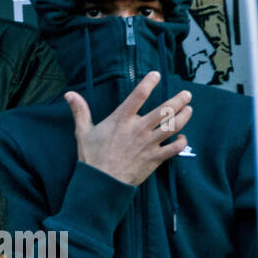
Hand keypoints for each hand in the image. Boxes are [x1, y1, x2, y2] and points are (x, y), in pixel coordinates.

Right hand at [66, 71, 191, 187]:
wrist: (102, 182)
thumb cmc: (92, 156)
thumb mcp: (83, 131)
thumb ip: (80, 111)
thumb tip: (69, 94)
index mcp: (121, 120)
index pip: (138, 95)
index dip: (149, 82)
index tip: (156, 74)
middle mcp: (138, 129)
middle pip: (164, 110)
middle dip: (178, 100)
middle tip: (187, 94)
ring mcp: (149, 144)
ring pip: (173, 127)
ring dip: (184, 117)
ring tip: (189, 109)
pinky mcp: (155, 158)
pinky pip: (174, 149)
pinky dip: (181, 142)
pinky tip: (182, 138)